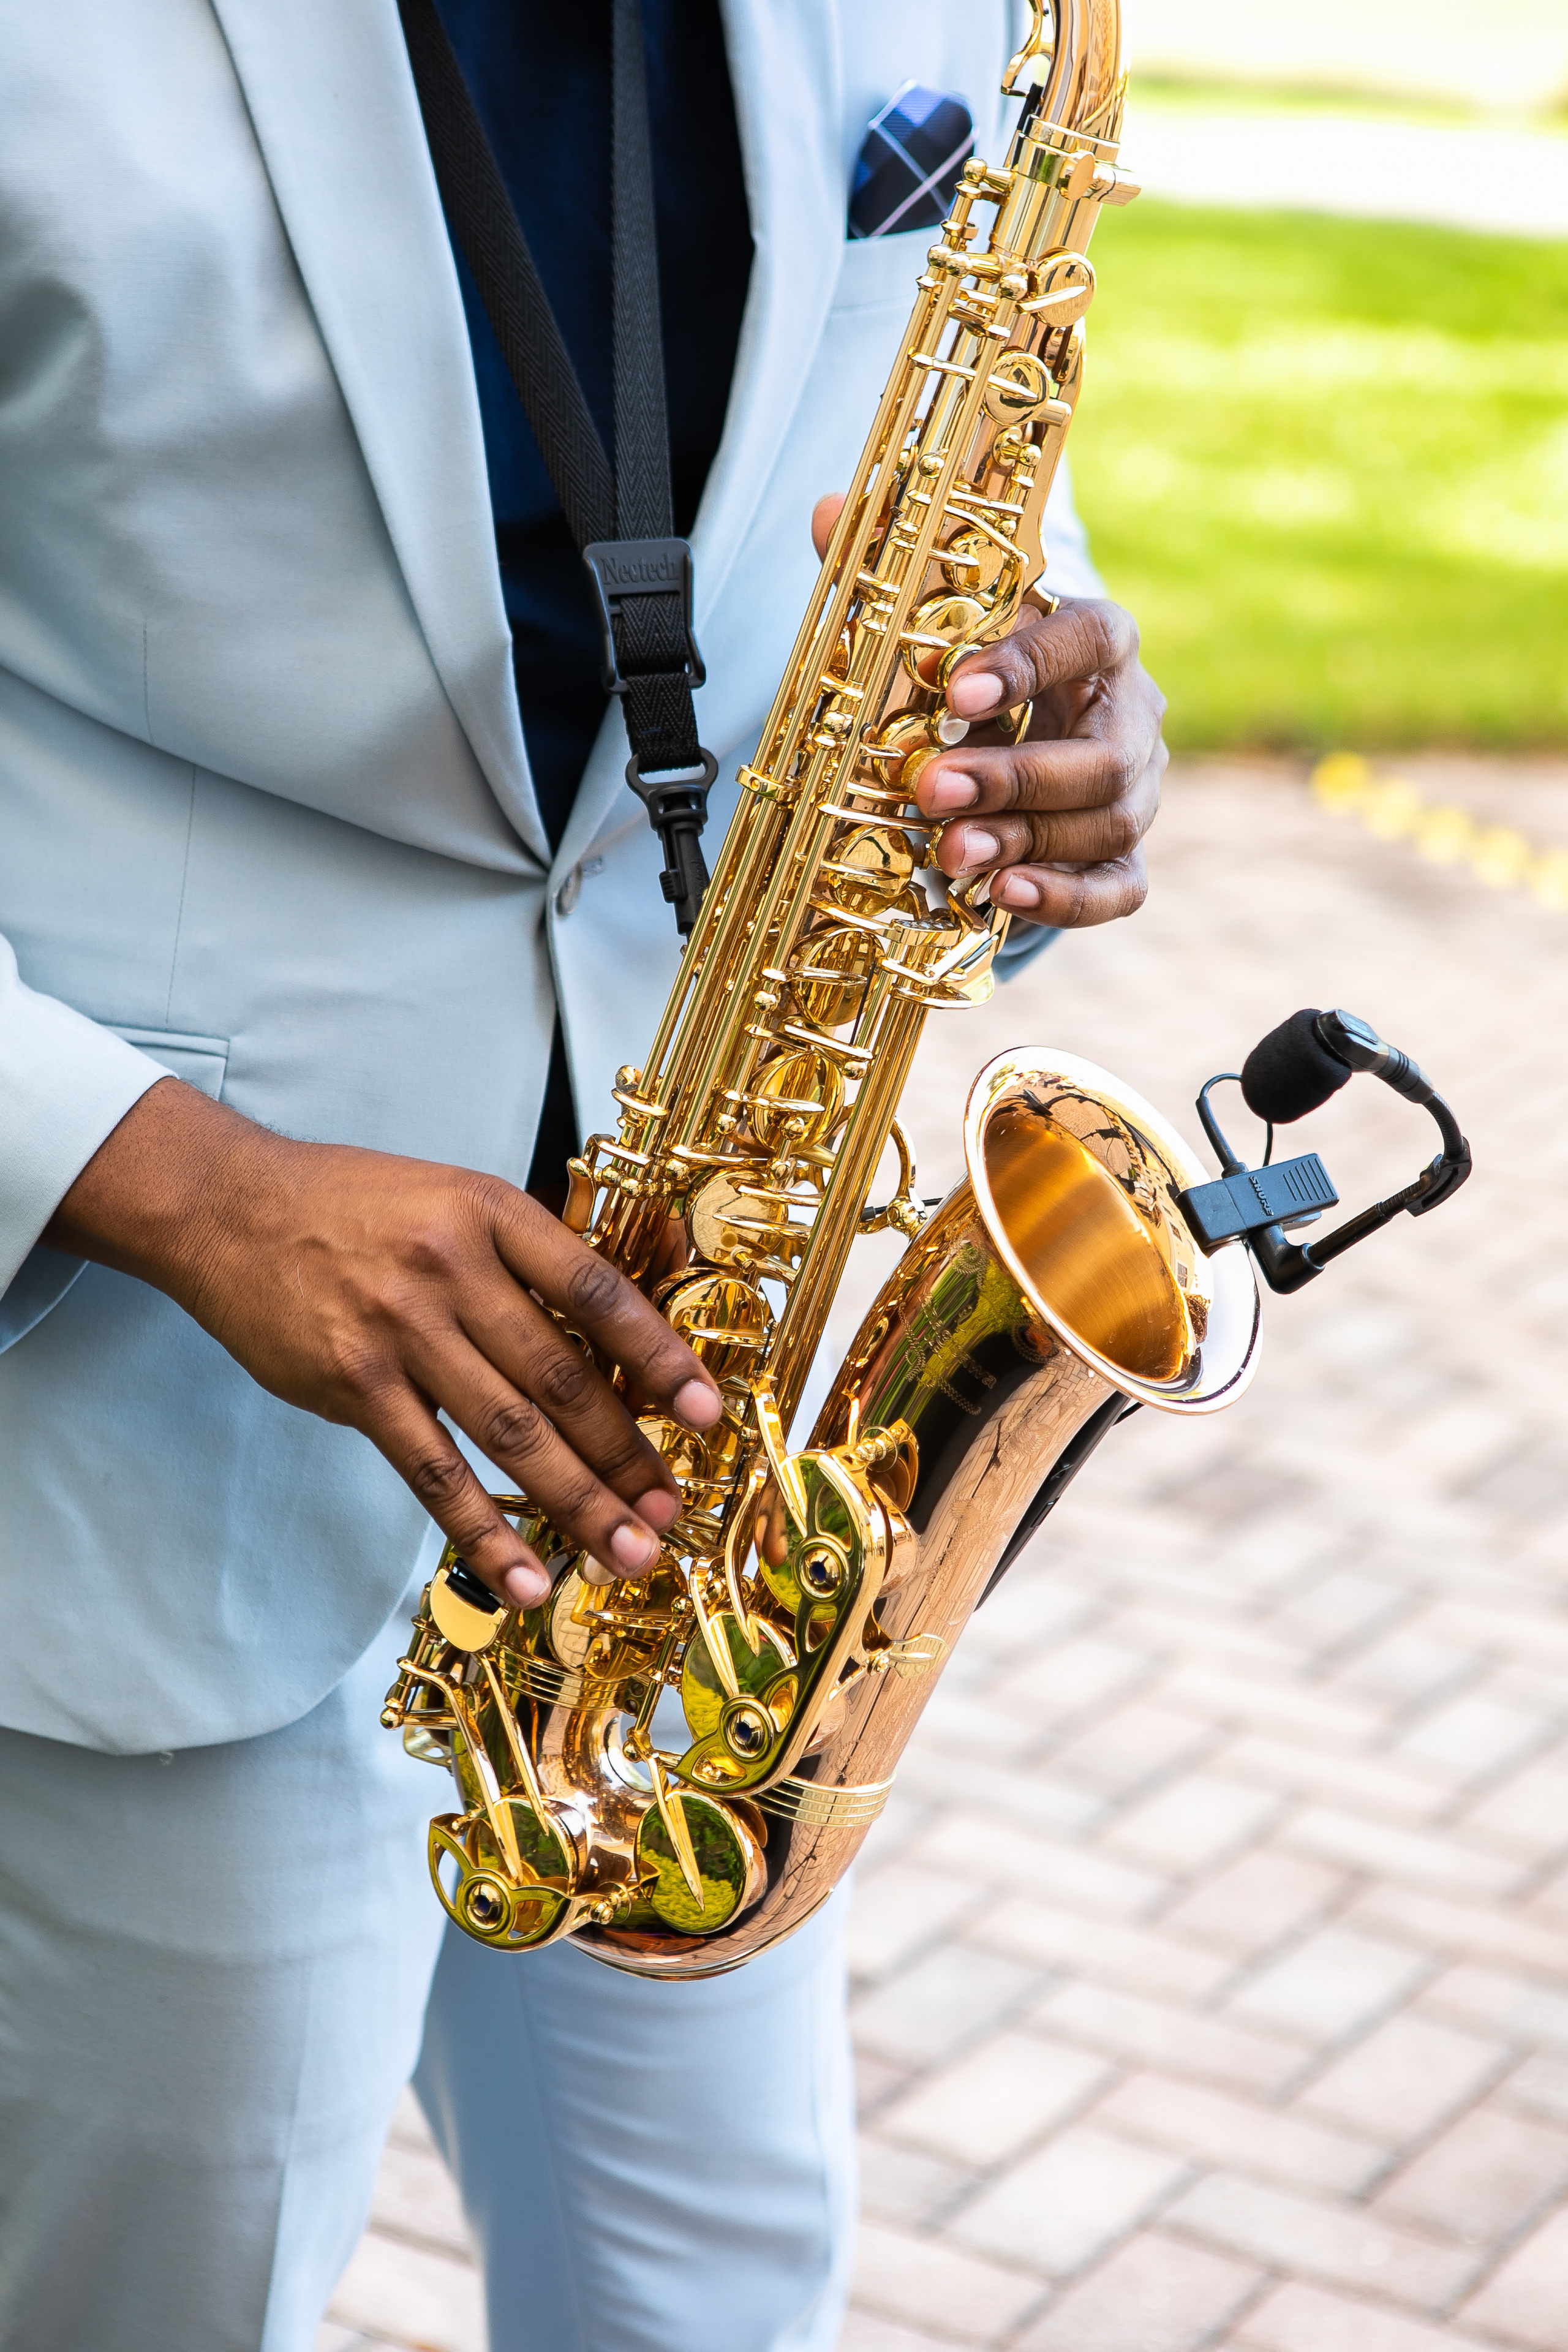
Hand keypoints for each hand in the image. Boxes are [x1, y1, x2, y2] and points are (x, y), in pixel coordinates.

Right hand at [43, 1082, 721, 1608]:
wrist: (229, 1208)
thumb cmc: (355, 1206)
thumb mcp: (452, 1198)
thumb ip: (524, 1261)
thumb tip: (609, 1343)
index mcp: (492, 1214)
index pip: (596, 1291)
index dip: (658, 1353)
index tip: (704, 1409)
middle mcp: (451, 1270)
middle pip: (561, 1376)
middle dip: (626, 1453)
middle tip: (671, 1510)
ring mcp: (400, 1331)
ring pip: (509, 1432)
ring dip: (575, 1501)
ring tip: (626, 1551)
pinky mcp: (354, 1385)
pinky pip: (432, 1472)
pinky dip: (482, 1533)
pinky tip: (525, 1578)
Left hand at [811, 494, 1165, 927]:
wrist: (1025, 728)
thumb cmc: (982, 669)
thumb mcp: (943, 621)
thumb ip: (893, 571)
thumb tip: (825, 512)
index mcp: (1101, 640)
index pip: (1089, 638)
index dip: (1029, 665)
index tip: (957, 690)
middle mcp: (1133, 716)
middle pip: (1103, 755)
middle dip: (1015, 778)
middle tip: (933, 790)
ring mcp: (1138, 791)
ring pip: (1109, 822)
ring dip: (1025, 841)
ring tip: (950, 852)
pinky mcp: (1125, 855)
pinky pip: (1119, 887)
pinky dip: (1066, 898)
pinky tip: (1004, 896)